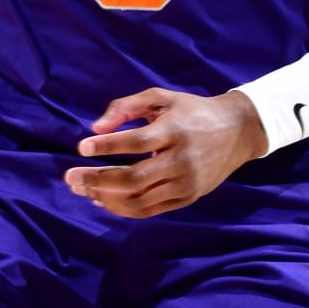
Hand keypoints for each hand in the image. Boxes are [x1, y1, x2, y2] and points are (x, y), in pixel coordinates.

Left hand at [65, 87, 265, 218]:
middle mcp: (182, 159)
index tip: (81, 147)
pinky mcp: (188, 197)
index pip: (136, 142)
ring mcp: (186, 182)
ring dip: (105, 197)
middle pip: (133, 177)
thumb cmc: (191, 111)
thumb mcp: (161, 97)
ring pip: (138, 199)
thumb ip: (126, 106)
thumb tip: (95, 128)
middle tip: (70, 177)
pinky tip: (104, 200)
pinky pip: (149, 210)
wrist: (238, 131)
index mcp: (175, 130)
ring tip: (83, 190)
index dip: (107, 146)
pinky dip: (122, 208)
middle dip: (97, 179)